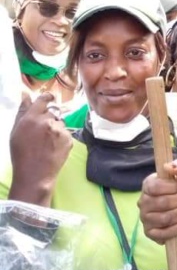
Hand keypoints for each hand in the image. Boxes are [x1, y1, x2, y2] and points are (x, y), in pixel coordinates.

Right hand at [9, 92, 72, 206]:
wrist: (35, 175)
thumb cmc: (21, 154)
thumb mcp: (16, 131)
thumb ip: (22, 111)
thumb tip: (26, 94)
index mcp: (31, 118)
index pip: (44, 99)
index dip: (47, 98)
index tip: (49, 99)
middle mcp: (46, 121)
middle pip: (53, 111)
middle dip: (49, 118)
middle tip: (42, 132)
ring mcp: (59, 130)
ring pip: (60, 122)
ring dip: (55, 128)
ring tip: (47, 142)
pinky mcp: (68, 138)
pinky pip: (66, 133)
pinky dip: (61, 138)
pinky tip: (53, 148)